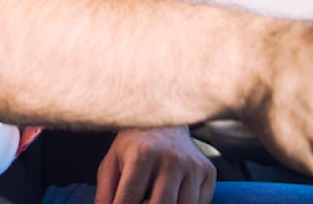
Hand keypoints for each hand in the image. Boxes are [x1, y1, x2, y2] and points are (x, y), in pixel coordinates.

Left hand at [94, 126, 216, 203]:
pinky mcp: (208, 172)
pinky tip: (171, 197)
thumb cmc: (135, 143)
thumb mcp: (113, 161)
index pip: (128, 200)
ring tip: (154, 198)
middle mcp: (171, 159)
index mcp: (143, 154)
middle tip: (142, 201)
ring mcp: (193, 166)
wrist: (167, 117)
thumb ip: (105, 192)